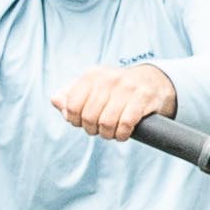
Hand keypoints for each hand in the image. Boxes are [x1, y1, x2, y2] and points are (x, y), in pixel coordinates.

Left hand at [52, 61, 177, 141]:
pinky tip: (123, 133)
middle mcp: (108, 78)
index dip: (75, 121)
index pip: (72, 106)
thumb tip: (56, 102)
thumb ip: (71, 94)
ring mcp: (127, 86)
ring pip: (106, 122)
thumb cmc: (117, 89)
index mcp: (92, 75)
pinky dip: (122, 134)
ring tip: (112, 133)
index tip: (83, 124)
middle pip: (89, 117)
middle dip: (93, 130)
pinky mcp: (143, 97)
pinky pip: (125, 124)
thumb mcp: (93, 86)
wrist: (154, 81)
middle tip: (100, 130)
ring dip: (108, 134)